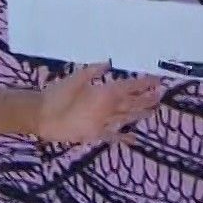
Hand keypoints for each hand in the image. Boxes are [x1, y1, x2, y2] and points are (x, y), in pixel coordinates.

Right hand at [36, 61, 163, 144]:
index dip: (144, 83)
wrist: (41, 116)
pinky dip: (125, 138)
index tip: (157, 80)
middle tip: (161, 94)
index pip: (130, 87)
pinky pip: (113, 137)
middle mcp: (108, 110)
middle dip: (148, 98)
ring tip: (154, 110)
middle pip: (133, 103)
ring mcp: (103, 124)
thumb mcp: (76, 76)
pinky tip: (135, 139)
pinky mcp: (95, 135)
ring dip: (141, 114)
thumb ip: (94, 71)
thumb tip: (109, 63)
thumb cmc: (57, 93)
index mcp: (105, 93)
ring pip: (127, 118)